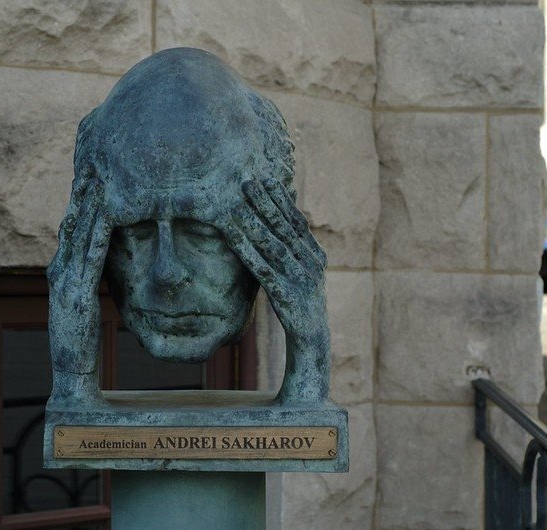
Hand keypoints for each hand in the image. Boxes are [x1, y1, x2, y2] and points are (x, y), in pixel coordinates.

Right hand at [47, 177, 111, 406]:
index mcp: (62, 269)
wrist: (70, 368)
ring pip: (80, 234)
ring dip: (92, 207)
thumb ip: (89, 275)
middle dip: (86, 194)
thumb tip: (107, 258)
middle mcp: (60, 270)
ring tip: (104, 180)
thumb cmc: (81, 335)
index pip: (73, 226)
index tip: (96, 176)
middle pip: (74, 222)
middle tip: (97, 165)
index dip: (85, 200)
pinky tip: (111, 218)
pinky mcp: (78, 294)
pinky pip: (91, 258)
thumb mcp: (86, 298)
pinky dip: (99, 236)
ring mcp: (67, 281)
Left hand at [218, 177, 330, 403]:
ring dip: (253, 220)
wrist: (311, 341)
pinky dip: (247, 249)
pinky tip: (231, 236)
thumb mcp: (299, 273)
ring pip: (272, 243)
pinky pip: (262, 268)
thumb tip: (277, 223)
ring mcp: (299, 280)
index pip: (296, 221)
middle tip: (247, 179)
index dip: (279, 199)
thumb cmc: (299, 304)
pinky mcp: (286, 296)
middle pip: (284, 227)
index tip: (264, 177)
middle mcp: (310, 264)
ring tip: (237, 201)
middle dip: (265, 202)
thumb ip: (291, 250)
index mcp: (315, 255)